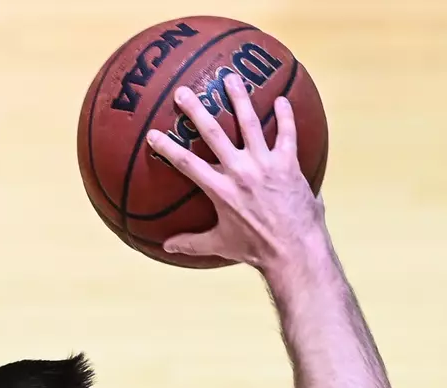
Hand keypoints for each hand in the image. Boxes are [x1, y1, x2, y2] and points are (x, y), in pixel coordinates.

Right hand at [145, 75, 324, 269]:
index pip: (186, 163)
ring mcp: (265, 164)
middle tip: (184, 91)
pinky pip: (287, 133)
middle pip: (214, 133)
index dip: (168, 148)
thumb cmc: (256, 249)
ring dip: (239, 98)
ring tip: (231, 78)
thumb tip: (167, 248)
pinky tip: (281, 99)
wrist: (294, 250)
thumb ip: (192, 243)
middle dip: (196, 110)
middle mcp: (240, 171)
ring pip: (250, 123)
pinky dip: (285, 116)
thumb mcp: (220, 245)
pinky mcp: (288, 163)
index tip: (153, 134)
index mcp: (220, 190)